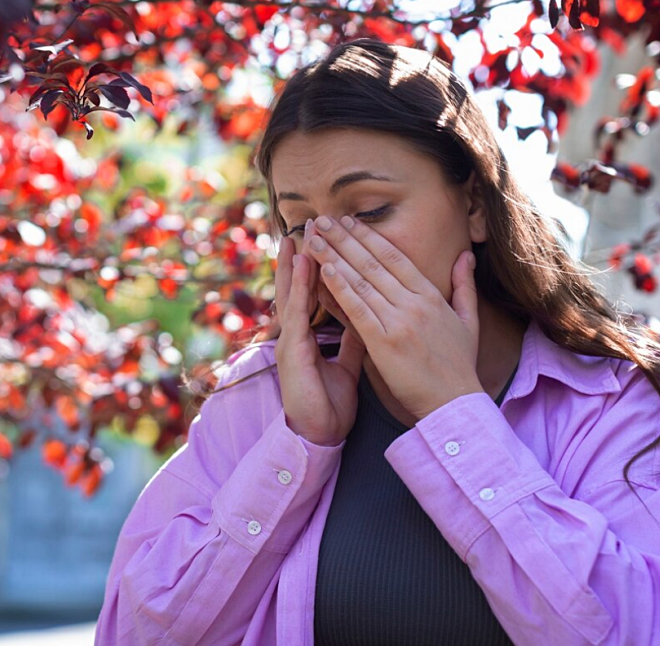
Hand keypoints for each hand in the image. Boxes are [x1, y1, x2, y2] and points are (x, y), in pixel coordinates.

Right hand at [274, 232, 366, 445]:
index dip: (321, 266)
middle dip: (305, 255)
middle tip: (311, 224)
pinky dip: (299, 287)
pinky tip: (303, 265)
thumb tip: (368, 316)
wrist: (320, 435)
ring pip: (293, 292)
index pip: (314, 293)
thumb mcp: (347, 363)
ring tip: (303, 232)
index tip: (330, 238)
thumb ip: (354, 338)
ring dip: (296, 262)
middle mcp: (296, 333)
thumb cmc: (329, 403)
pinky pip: (296, 312)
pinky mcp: (291, 351)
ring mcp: (291, 340)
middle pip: (299, 287)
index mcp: (309, 335)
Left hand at [306, 215, 481, 420]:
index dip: (369, 237)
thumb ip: (464, 286)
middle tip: (322, 220)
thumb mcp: (468, 321)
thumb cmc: (458, 365)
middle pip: (373, 263)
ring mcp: (399, 322)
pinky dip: (340, 288)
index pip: (395, 257)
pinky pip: (358, 309)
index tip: (349, 221)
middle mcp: (415, 303)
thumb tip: (465, 256)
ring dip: (334, 257)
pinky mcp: (385, 343)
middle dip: (344, 239)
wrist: (454, 403)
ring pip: (361, 281)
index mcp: (431, 296)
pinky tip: (324, 271)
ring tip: (314, 239)